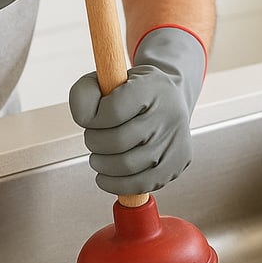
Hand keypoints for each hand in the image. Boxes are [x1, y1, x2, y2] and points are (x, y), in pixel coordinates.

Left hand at [69, 26, 206, 195]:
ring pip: (126, 166)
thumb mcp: (107, 78)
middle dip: (94, 143)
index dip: (91, 120)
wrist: (170, 98)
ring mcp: (176, 140)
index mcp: (151, 87)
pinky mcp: (178, 163)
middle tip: (93, 138)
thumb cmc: (132, 91)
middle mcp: (169, 113)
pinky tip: (106, 175)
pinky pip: (141, 184)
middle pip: (117, 142)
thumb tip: (84, 118)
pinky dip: (116, 184)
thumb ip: (84, 93)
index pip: (112, 112)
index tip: (91, 119)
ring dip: (102, 164)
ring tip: (100, 155)